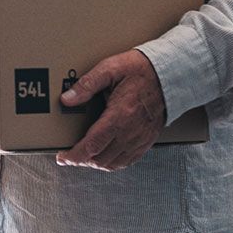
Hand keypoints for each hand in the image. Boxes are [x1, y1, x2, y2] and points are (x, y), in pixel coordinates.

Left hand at [55, 49, 168, 171]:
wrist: (169, 75)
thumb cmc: (141, 70)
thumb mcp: (110, 68)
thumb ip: (87, 84)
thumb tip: (67, 98)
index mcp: (120, 115)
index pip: (93, 145)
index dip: (75, 155)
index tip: (62, 157)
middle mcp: (131, 131)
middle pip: (101, 159)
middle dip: (82, 160)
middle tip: (70, 155)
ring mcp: (140, 139)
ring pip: (114, 164)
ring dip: (96, 164)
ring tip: (84, 157)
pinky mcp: (147, 141)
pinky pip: (128, 161)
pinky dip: (113, 163)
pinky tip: (105, 156)